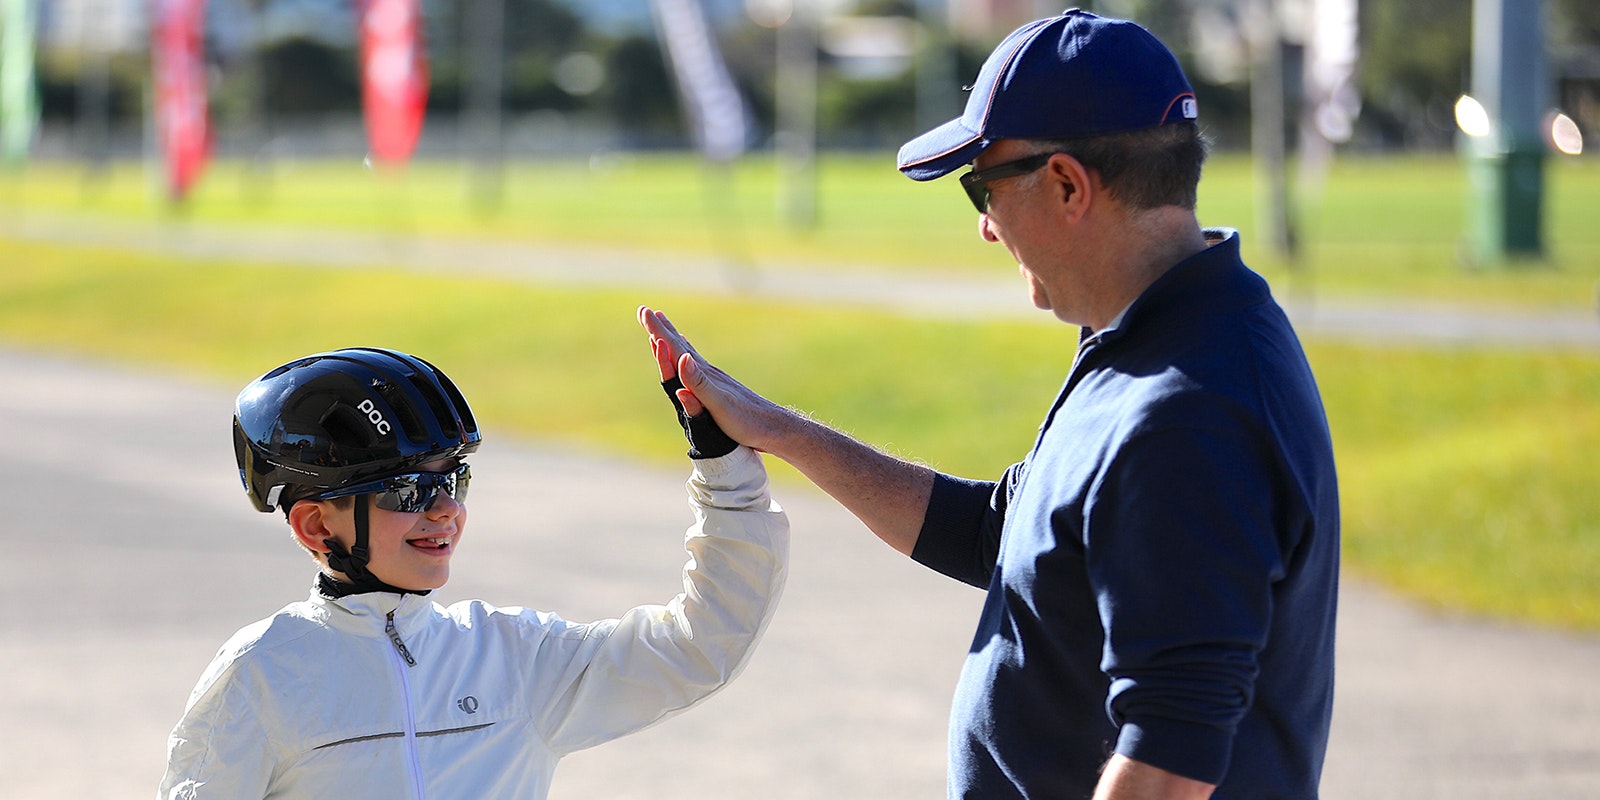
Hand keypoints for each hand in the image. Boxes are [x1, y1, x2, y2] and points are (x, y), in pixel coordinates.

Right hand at [637, 305, 788, 453]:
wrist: (774, 428)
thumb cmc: (747, 420)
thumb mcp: (720, 404)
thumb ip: (700, 382)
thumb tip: (682, 357)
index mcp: (704, 374)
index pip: (676, 347)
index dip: (658, 330)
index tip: (643, 311)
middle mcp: (708, 372)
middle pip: (679, 345)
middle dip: (661, 329)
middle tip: (645, 311)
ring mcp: (714, 380)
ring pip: (686, 353)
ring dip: (672, 339)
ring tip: (663, 326)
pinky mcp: (719, 389)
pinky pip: (695, 367)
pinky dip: (686, 356)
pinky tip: (688, 357)